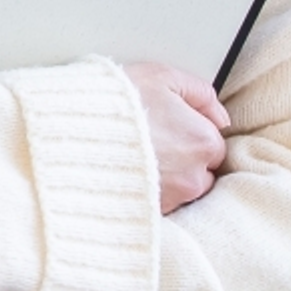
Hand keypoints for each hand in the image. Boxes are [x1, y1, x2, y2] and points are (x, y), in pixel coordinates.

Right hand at [123, 61, 228, 212]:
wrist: (72, 135)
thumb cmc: (117, 104)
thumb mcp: (162, 77)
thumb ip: (200, 93)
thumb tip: (219, 115)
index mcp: (203, 141)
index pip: (214, 143)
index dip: (191, 131)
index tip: (171, 125)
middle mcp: (193, 175)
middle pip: (201, 171)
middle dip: (183, 159)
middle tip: (154, 142)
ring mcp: (170, 198)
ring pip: (180, 190)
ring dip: (167, 178)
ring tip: (138, 159)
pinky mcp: (146, 214)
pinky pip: (157, 204)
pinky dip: (148, 192)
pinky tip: (129, 175)